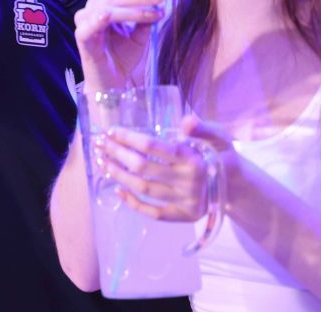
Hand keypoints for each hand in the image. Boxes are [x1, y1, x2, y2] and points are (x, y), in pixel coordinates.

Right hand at [72, 0, 163, 90]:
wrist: (112, 82)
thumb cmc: (122, 57)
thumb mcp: (139, 35)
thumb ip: (145, 18)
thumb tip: (159, 1)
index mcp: (103, 5)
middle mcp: (91, 10)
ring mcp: (85, 23)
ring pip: (106, 7)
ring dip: (131, 8)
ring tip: (152, 12)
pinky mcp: (81, 38)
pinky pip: (88, 26)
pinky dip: (97, 19)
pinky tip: (107, 15)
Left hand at [100, 115, 232, 221]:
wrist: (237, 185)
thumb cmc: (221, 153)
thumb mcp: (218, 135)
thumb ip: (202, 128)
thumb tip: (186, 121)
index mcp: (194, 158)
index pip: (153, 147)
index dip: (129, 138)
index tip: (111, 131)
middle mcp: (189, 181)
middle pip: (143, 168)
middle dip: (116, 154)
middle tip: (99, 144)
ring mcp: (186, 201)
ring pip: (144, 189)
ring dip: (118, 176)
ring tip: (102, 162)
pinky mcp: (184, 216)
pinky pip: (154, 214)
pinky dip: (133, 204)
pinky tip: (117, 190)